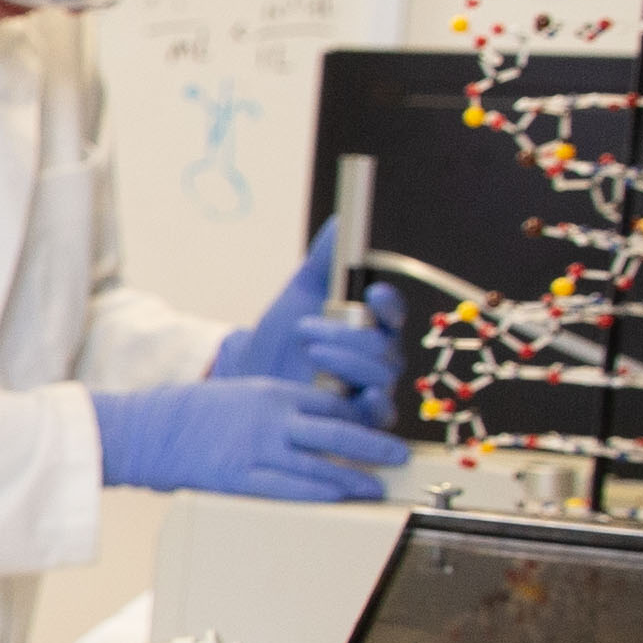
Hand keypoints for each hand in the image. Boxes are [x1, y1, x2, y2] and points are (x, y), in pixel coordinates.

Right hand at [96, 375, 410, 501]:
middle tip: (399, 455)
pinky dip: (322, 493)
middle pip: (338, 431)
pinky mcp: (242, 477)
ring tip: (377, 487)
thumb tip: (307, 426)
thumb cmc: (183, 413)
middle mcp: (271, 418)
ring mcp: (258, 449)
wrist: (144, 430)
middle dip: (374, 445)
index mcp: (271, 392)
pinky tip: (340, 498)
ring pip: (322, 462)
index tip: (374, 430)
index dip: (359, 419)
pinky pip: (292, 487)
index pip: (331, 403)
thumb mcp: (237, 393)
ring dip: (355, 476)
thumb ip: (274, 408)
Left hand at [207, 218, 406, 411]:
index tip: (372, 294)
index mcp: (369, 325)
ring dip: (350, 361)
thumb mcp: (299, 295)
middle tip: (307, 327)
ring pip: (383, 377)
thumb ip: (324, 260)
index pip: (392, 312)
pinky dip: (370, 404)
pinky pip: (381, 415)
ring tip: (313, 352)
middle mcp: (376, 357)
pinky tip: (354, 395)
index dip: (387, 303)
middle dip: (351, 334)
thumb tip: (342, 222)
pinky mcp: (359, 420)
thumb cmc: (280, 338)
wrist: (250, 381)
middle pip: (386, 345)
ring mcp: (370, 389)